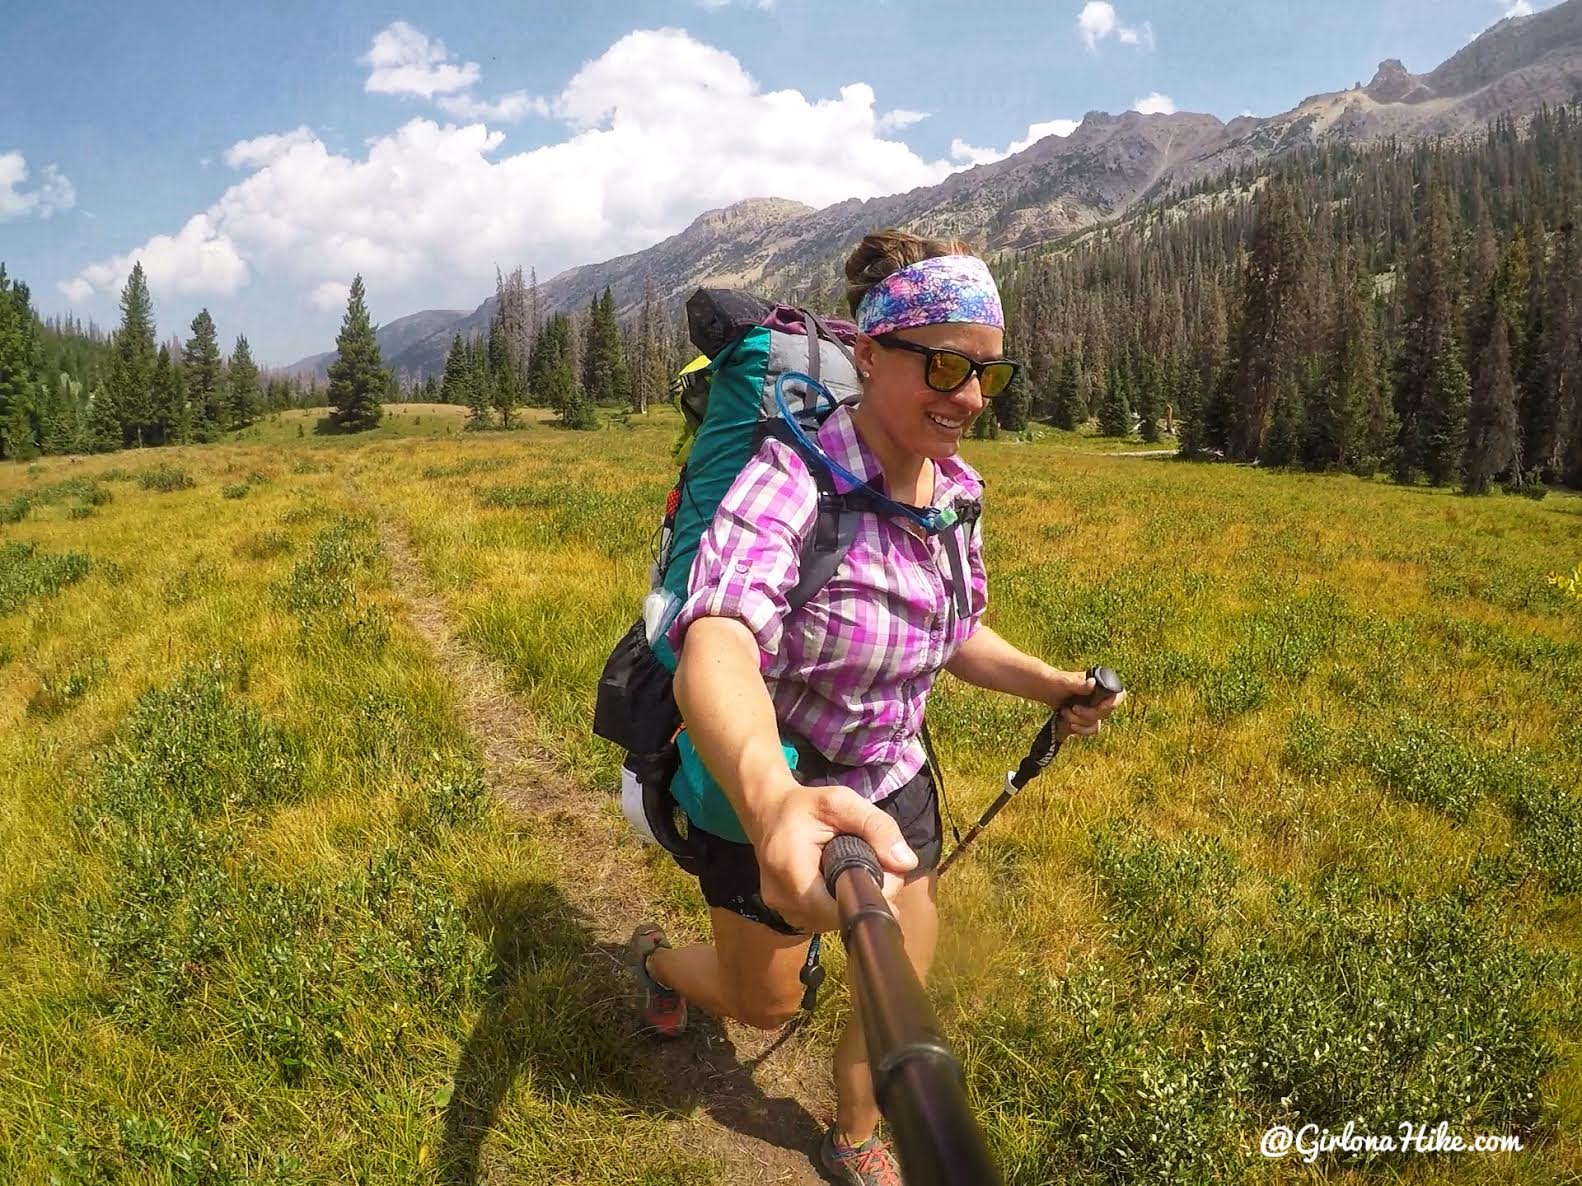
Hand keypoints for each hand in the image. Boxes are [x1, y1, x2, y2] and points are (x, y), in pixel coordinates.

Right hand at [750, 779, 916, 933]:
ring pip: (831, 921)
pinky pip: (820, 918)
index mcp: (791, 870)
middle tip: (877, 868)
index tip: (887, 877)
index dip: (869, 898)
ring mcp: (781, 910)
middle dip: (864, 897)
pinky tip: (839, 881)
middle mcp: (782, 898)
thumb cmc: (806, 806)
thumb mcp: (842, 802)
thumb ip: (876, 827)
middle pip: (838, 917)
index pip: (838, 907)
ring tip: (856, 871)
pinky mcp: (785, 913)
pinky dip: (835, 903)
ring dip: (850, 901)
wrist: (767, 811)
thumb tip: (907, 863)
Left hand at [1054, 672, 1125, 740]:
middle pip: (1106, 713)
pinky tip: (1070, 724)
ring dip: (1080, 722)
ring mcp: (1095, 709)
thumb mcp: (1066, 681)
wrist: (1046, 690)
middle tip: (1073, 708)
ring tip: (1065, 712)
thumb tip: (1092, 683)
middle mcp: (1101, 698)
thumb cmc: (1056, 681)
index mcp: (1100, 685)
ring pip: (1097, 724)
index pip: (1119, 695)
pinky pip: (1091, 730)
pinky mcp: (1087, 719)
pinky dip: (1080, 730)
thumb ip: (1078, 684)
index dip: (1113, 704)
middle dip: (1088, 714)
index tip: (1098, 707)